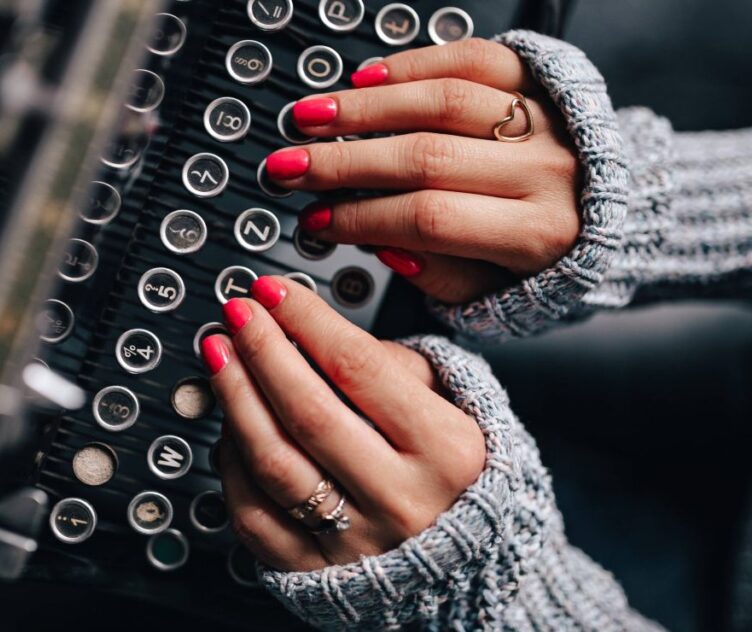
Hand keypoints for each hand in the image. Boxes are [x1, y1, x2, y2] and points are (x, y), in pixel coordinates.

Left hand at [201, 276, 485, 570]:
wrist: (461, 558)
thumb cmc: (445, 467)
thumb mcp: (446, 400)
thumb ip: (386, 361)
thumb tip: (303, 328)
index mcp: (447, 451)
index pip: (359, 369)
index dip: (305, 320)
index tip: (273, 291)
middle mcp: (403, 501)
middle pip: (309, 413)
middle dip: (261, 351)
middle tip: (235, 313)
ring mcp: (357, 541)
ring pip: (273, 462)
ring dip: (234, 398)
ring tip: (218, 355)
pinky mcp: (316, 571)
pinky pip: (252, 515)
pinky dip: (231, 463)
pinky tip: (228, 423)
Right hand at [264, 38, 580, 304]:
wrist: (620, 211)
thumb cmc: (554, 259)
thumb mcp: (501, 293)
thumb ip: (441, 276)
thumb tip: (378, 240)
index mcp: (536, 234)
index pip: (430, 219)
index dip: (361, 218)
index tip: (315, 221)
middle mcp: (544, 171)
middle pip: (427, 156)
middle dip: (345, 161)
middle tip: (290, 165)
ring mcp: (544, 120)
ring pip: (444, 101)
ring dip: (366, 107)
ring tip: (312, 117)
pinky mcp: (540, 81)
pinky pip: (473, 59)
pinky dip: (415, 64)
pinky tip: (366, 77)